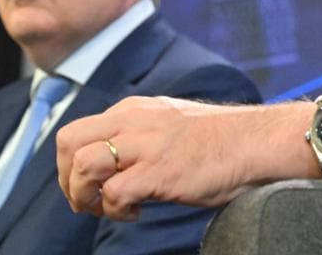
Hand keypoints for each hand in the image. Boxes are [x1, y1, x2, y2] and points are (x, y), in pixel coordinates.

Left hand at [56, 97, 319, 219]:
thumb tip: (115, 163)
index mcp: (133, 110)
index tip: (88, 186)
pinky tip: (137, 212)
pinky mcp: (158, 171)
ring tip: (108, 209)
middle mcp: (133, 122)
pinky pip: (114, 194)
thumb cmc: (220, 140)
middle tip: (86, 200)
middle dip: (66, 178)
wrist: (255, 142)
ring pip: (83, 166)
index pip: (79, 131)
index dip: (71, 164)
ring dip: (85, 196)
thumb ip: (140, 134)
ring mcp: (145, 145)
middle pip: (68, 141)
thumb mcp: (169, 123)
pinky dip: (116, 211)